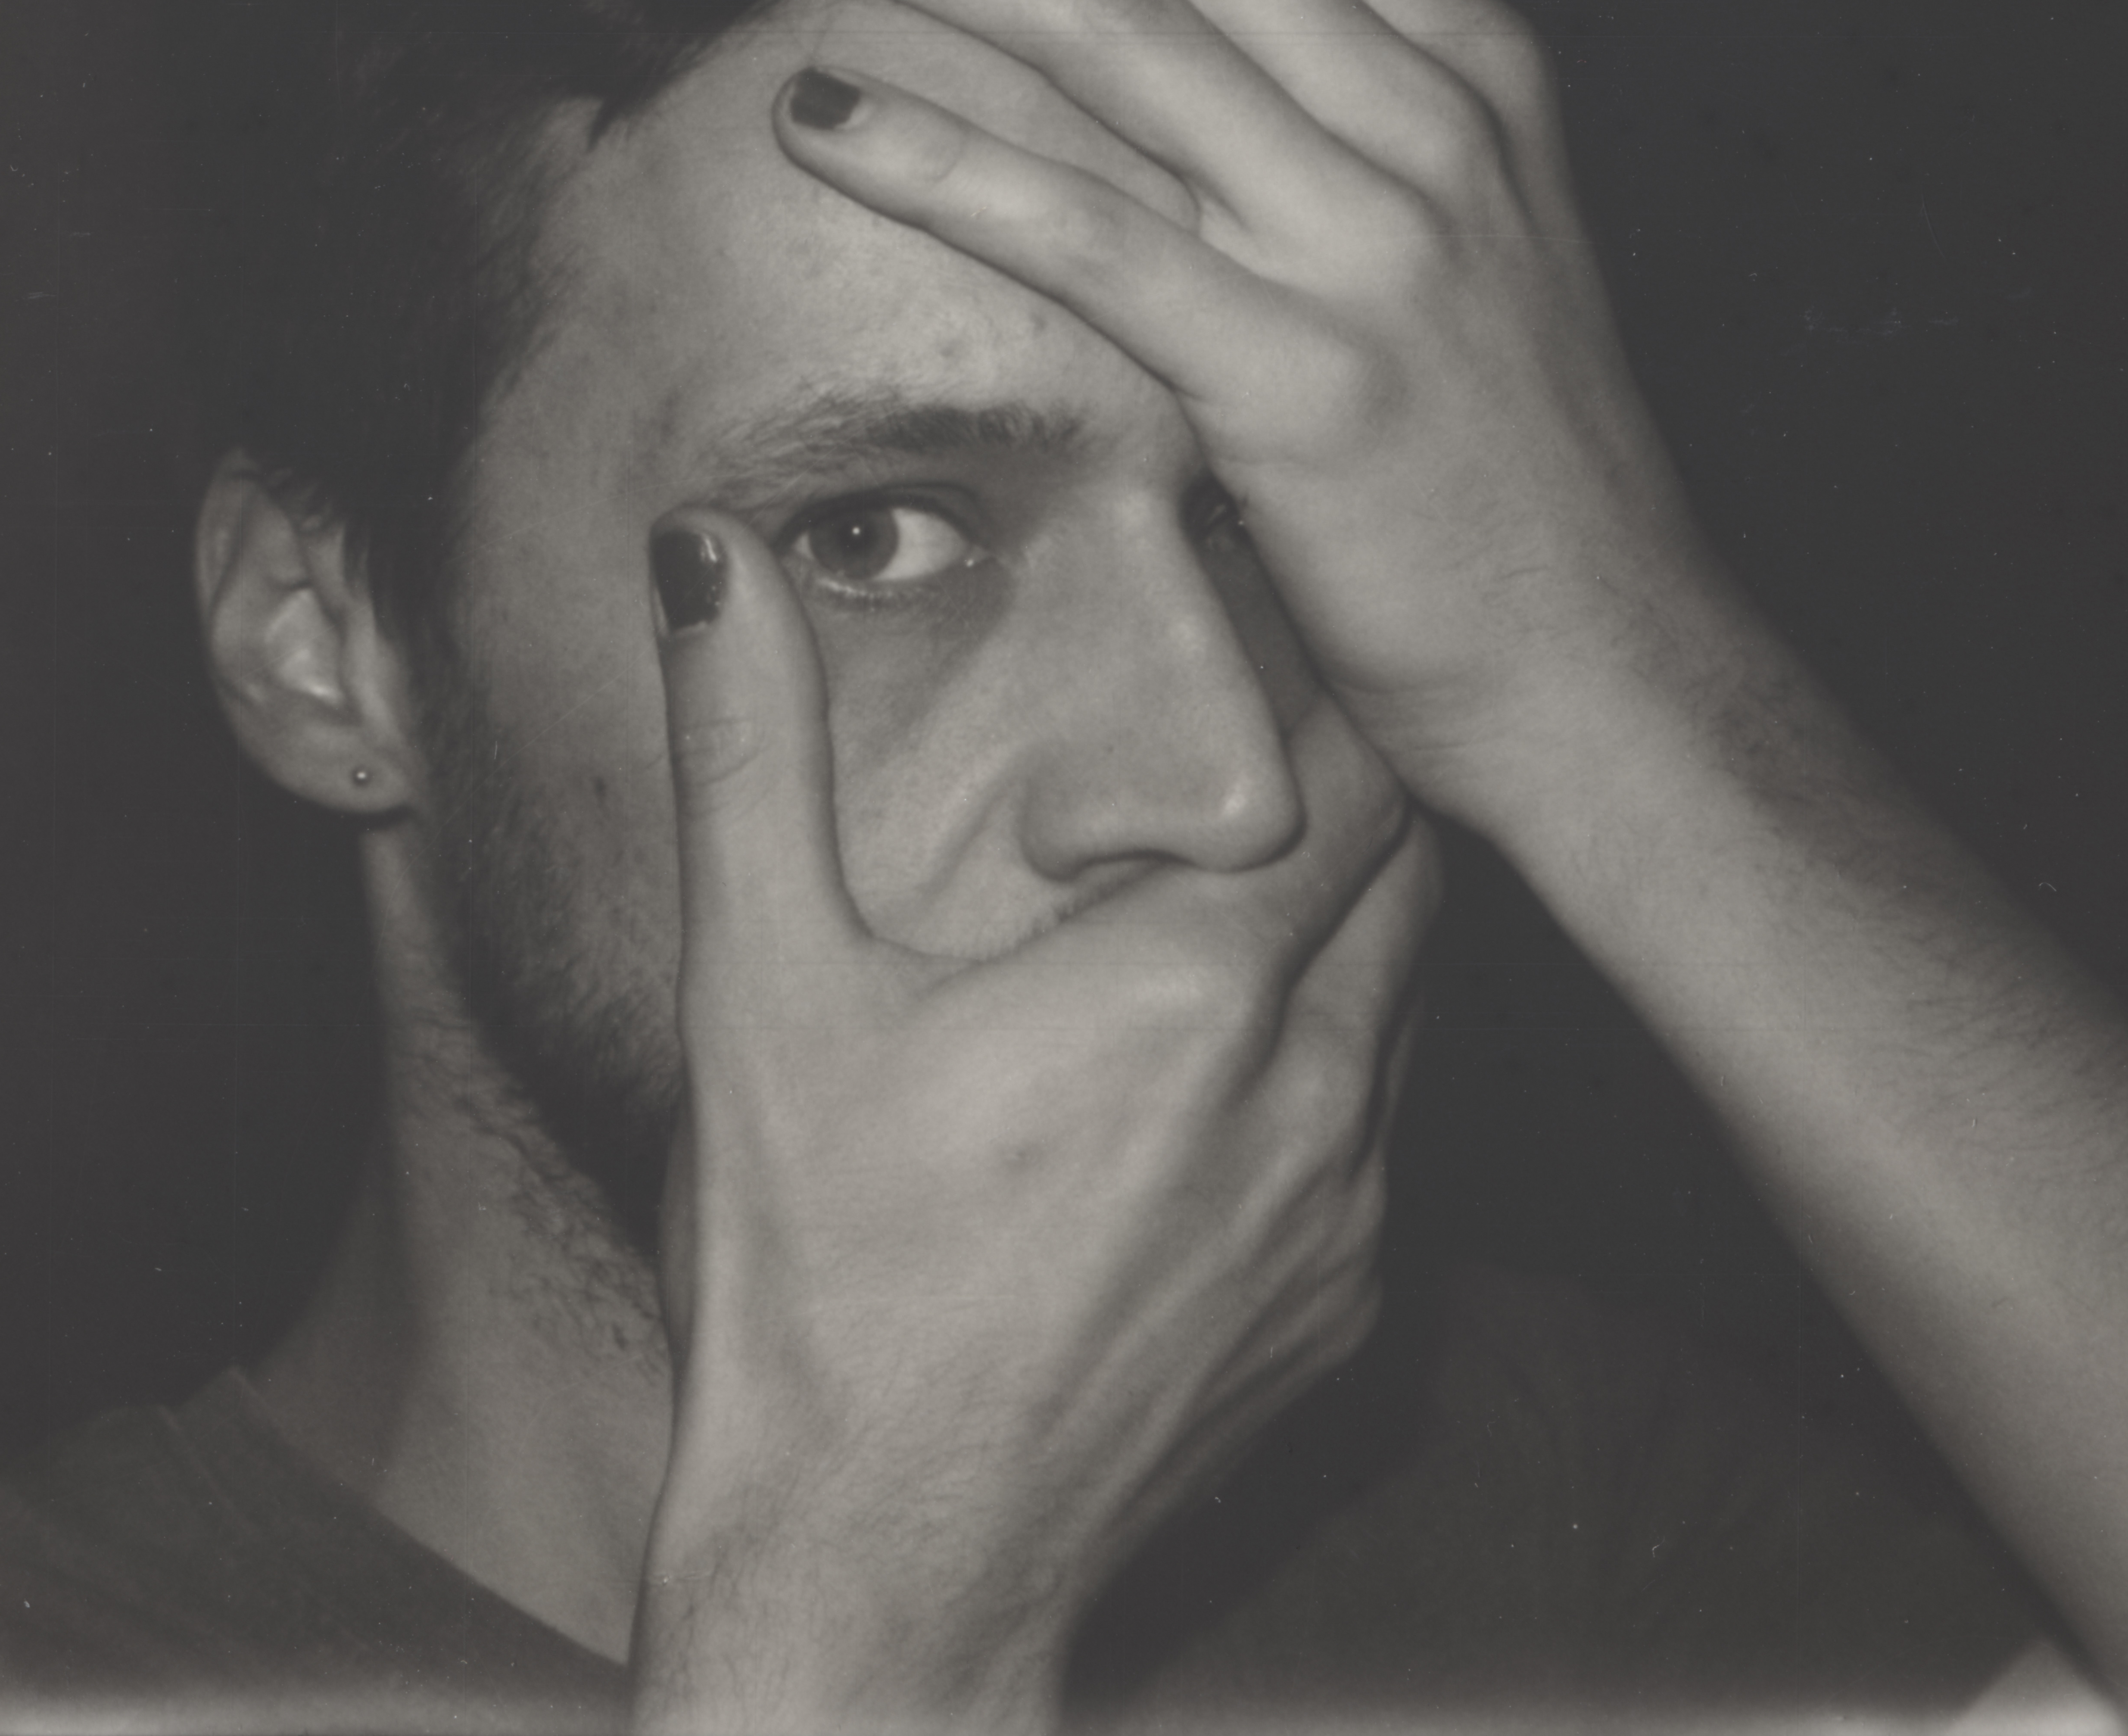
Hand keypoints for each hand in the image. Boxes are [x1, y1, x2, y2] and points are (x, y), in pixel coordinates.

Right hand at [630, 512, 1435, 1733]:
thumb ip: (748, 749)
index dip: (1322, 687)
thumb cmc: (812, 1284)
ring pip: (1420, 1000)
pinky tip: (1239, 1076)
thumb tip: (707, 556)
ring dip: (1360, 928)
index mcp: (1190, 988)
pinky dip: (1347, 1069)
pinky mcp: (1351, 1319)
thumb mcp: (758, 993)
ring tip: (1263, 887)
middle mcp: (1312, 1091)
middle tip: (1273, 747)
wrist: (879, 1571)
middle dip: (1360, 792)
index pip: (1345, 771)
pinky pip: (1394, 1139)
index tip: (1273, 645)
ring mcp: (1350, 1218)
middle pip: (1414, 869)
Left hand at [717, 0, 1725, 828]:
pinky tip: (815, 114)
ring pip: (1103, 24)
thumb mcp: (1454, 241)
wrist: (1610, 666)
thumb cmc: (1502, 467)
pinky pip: (1086, 234)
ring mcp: (1373, 241)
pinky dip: (937, 158)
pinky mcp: (1304, 381)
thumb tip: (1149, 36)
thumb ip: (1329, 120)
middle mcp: (1426, 114)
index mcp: (1462, 61)